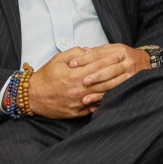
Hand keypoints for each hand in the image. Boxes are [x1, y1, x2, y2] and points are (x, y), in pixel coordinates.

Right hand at [27, 44, 149, 117]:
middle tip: (131, 67)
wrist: (32, 96)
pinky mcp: (76, 112)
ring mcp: (78, 102)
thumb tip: (91, 51)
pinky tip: (116, 98)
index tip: (121, 54)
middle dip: (118, 73)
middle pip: (104, 80)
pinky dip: (105, 103)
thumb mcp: (58, 60)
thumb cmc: (46, 76)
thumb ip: (76, 53)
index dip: (111, 59)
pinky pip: (94, 108)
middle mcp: (78, 89)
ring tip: (128, 82)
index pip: (98, 65)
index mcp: (75, 75)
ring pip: (102, 95)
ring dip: (116, 88)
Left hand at [65, 43, 150, 110]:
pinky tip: (94, 104)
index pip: (100, 55)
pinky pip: (115, 93)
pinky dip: (104, 99)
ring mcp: (130, 74)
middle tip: (81, 81)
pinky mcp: (131, 85)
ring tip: (84, 98)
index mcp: (119, 51)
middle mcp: (126, 62)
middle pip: (107, 69)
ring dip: (98, 91)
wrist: (145, 62)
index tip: (72, 64)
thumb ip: (98, 52)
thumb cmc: (123, 56)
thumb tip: (82, 52)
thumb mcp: (112, 49)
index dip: (85, 59)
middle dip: (94, 76)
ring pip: (112, 83)